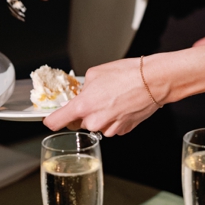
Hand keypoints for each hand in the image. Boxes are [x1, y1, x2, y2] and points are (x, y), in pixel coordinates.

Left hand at [43, 56, 159, 134]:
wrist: (153, 81)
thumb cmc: (127, 74)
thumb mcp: (95, 73)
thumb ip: (82, 88)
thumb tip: (80, 93)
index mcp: (83, 106)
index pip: (55, 122)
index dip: (51, 120)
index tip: (51, 118)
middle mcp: (94, 121)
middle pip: (78, 123)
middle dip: (83, 113)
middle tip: (95, 98)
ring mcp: (109, 128)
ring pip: (96, 125)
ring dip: (100, 115)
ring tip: (113, 99)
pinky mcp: (122, 131)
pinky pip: (111, 127)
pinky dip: (113, 118)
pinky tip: (122, 105)